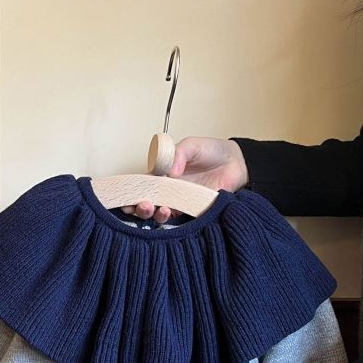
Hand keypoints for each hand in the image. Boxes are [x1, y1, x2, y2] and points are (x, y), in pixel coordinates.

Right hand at [123, 137, 248, 222]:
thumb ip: (178, 153)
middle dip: (138, 206)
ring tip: (154, 208)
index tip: (124, 197)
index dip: (131, 192)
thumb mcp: (191, 145)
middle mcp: (170, 190)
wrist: (238, 162)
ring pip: (160, 213)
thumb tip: (170, 171)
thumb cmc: (212, 151)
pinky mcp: (195, 209)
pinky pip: (180, 217)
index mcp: (163, 174)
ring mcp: (181, 201)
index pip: (142, 185)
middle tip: (136, 206)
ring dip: (153, 213)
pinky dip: (171, 217)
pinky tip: (167, 212)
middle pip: (148, 202)